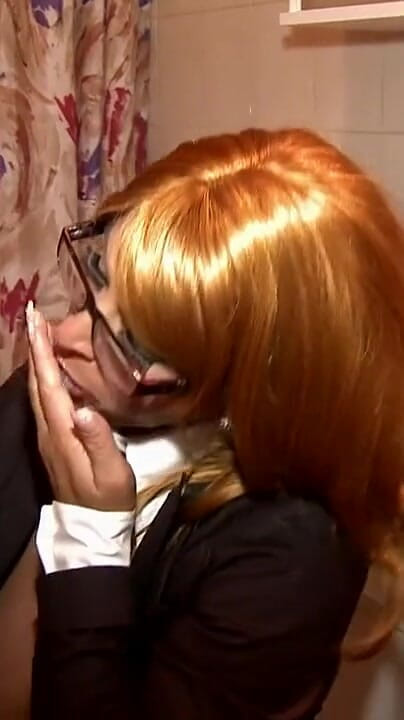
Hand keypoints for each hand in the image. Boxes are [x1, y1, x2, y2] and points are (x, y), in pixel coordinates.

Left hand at [26, 303, 135, 510]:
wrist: (92, 526)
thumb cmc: (108, 498)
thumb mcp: (111, 473)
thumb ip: (98, 441)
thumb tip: (84, 409)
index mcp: (62, 433)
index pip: (48, 385)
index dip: (41, 352)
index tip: (36, 321)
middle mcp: (49, 430)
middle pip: (36, 382)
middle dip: (34, 347)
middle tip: (35, 315)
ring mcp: (48, 436)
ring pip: (37, 390)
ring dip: (36, 359)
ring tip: (40, 333)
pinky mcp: (54, 440)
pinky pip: (44, 400)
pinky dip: (43, 377)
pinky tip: (49, 369)